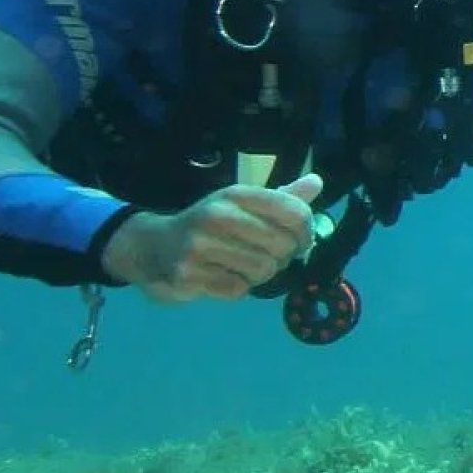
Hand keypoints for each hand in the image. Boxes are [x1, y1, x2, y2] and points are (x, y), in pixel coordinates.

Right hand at [102, 171, 325, 302]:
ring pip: (264, 270)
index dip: (307, 231)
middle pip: (283, 245)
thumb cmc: (211, 224)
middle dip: (283, 256)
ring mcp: (200, 245)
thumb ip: (282, 197)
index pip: (293, 211)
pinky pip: (239, 289)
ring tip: (245, 265)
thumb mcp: (243, 204)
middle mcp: (217, 215)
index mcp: (236, 194)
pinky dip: (239, 287)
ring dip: (261, 274)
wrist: (155, 246)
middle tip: (270, 256)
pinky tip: (224, 276)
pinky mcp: (188, 274)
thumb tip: (317, 183)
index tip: (302, 241)